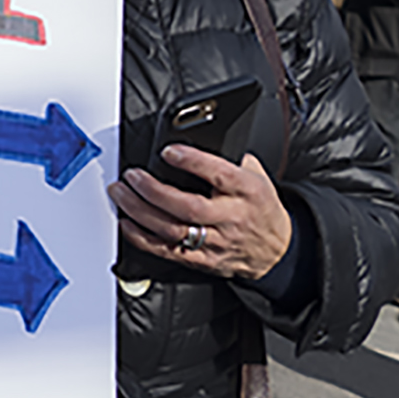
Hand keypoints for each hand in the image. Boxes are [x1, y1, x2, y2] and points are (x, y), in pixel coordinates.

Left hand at [109, 148, 292, 279]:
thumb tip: (202, 136)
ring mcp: (216, 242)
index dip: (191, 161)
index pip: (219, 174)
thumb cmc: (261, 208)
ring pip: (173, 230)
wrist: (277, 251)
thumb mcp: (257, 176)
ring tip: (121, 194)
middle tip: (131, 176)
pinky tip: (128, 223)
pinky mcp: (203, 261)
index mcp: (247, 191)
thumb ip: (231, 158)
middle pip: (188, 206)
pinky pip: (168, 251)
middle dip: (154, 190)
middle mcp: (231, 217)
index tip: (167, 152)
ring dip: (140, 212)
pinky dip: (142, 238)